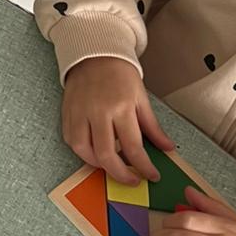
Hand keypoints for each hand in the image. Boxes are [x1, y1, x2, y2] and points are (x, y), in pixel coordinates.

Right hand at [62, 56, 175, 184]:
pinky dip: (82, 152)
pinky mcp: (67, 113)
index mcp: (121, 107)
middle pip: (106, 155)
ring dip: (98, 165)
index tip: (151, 175)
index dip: (144, 167)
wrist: (95, 54)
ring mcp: (80, 113)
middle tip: (132, 180)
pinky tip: (94, 152)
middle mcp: (98, 112)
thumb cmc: (120, 75)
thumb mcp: (141, 98)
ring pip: (84, 150)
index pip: (133, 147)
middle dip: (121, 174)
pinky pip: (71, 140)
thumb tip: (168, 148)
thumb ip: (152, 127)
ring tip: (112, 166)